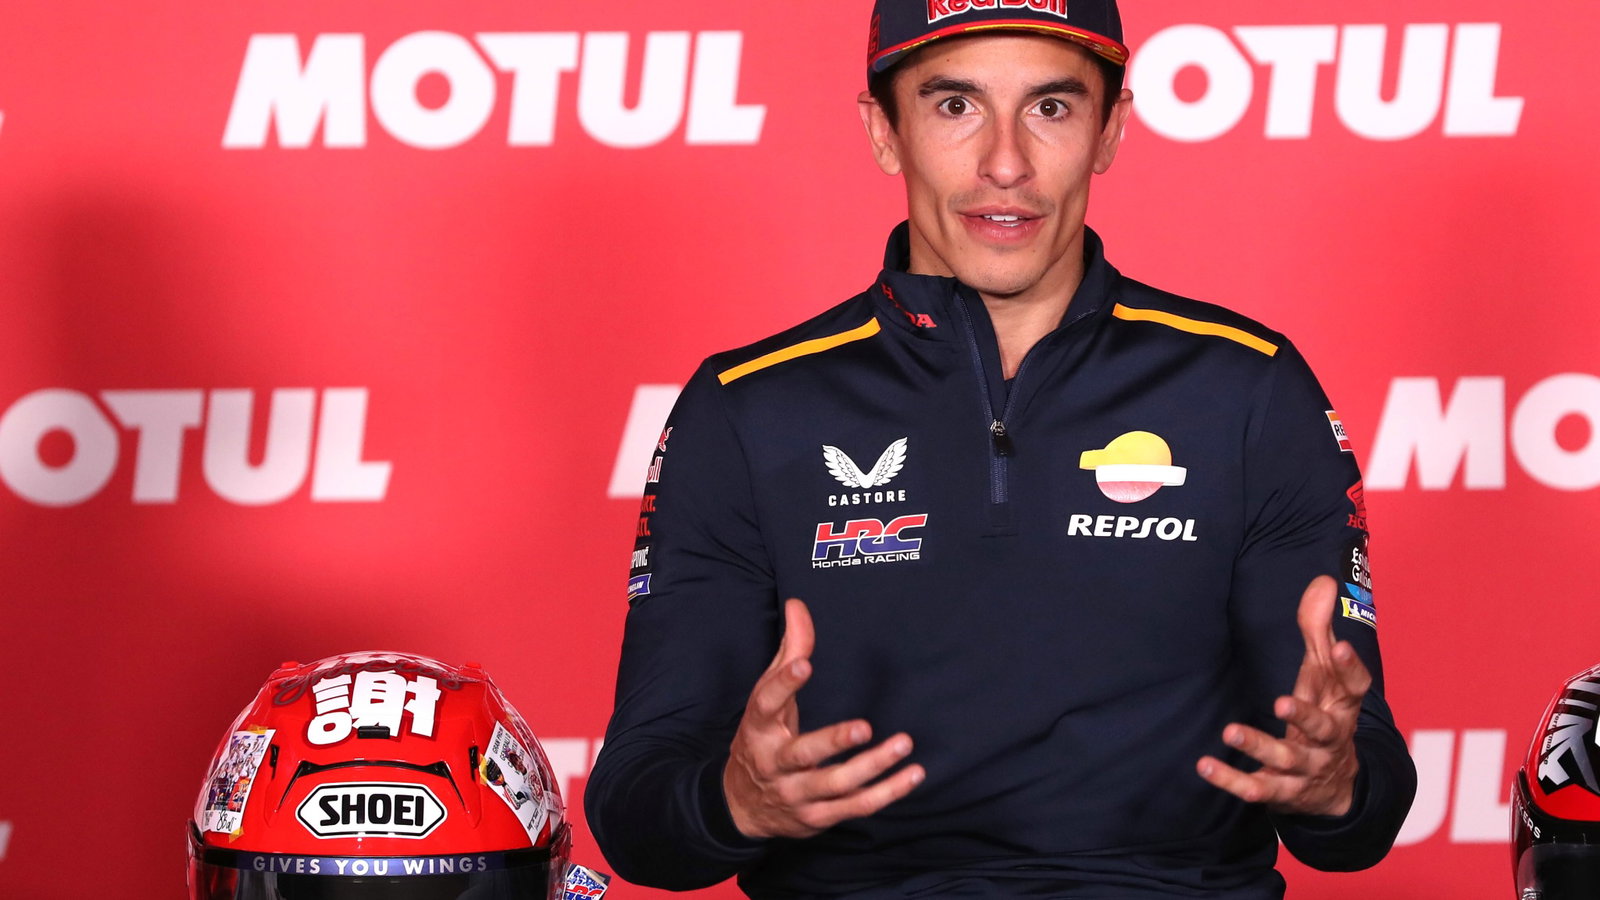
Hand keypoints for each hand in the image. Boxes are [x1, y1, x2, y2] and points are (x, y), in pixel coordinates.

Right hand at [723, 598, 924, 838]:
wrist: (741, 805)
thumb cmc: (762, 739)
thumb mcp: (766, 697)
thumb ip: (788, 651)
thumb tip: (798, 604)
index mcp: (758, 728)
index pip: (767, 702)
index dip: (784, 683)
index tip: (804, 663)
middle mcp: (775, 764)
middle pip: (804, 754)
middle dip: (833, 741)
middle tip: (864, 727)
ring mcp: (796, 794)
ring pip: (836, 784)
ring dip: (872, 767)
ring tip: (903, 744)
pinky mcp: (818, 816)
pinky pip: (855, 806)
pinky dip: (886, 793)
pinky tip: (911, 775)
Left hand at [1197, 576, 1370, 815]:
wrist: (1336, 787)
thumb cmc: (1324, 714)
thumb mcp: (1324, 676)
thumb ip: (1319, 630)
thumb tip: (1324, 581)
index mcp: (1342, 708)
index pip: (1354, 687)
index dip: (1349, 668)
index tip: (1338, 647)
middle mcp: (1330, 740)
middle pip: (1323, 729)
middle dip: (1304, 718)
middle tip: (1281, 703)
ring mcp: (1307, 769)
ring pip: (1287, 761)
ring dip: (1259, 747)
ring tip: (1231, 731)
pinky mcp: (1283, 791)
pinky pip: (1258, 788)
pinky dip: (1231, 780)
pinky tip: (1206, 765)